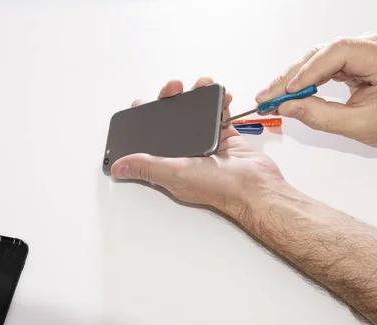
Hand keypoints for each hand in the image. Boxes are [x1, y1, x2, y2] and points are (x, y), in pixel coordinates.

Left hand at [110, 77, 284, 214]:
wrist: (258, 187)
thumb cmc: (221, 187)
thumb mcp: (176, 173)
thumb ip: (147, 166)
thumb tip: (119, 167)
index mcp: (171, 164)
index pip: (151, 138)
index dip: (145, 119)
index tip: (145, 102)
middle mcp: (187, 155)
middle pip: (173, 121)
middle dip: (173, 99)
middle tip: (176, 87)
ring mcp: (208, 145)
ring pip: (197, 115)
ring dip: (199, 96)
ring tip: (203, 84)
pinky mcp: (226, 139)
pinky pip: (220, 116)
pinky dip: (221, 103)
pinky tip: (222, 96)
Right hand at [256, 32, 376, 147]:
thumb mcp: (360, 126)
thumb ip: (321, 116)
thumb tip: (287, 107)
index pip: (340, 52)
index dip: (309, 71)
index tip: (287, 92)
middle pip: (325, 52)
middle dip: (292, 77)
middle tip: (267, 97)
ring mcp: (367, 45)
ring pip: (319, 56)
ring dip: (293, 77)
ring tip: (271, 96)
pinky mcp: (356, 53)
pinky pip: (323, 61)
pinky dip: (304, 77)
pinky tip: (287, 90)